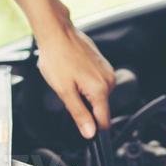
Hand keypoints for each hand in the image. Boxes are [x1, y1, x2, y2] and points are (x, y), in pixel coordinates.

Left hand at [35, 20, 115, 139]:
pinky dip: (86, 84)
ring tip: (70, 80)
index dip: (93, 129)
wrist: (57, 32)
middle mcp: (108, 80)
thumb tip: (90, 133)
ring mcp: (107, 71)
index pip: (104, 121)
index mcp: (100, 89)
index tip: (82, 128)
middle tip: (68, 93)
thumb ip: (79, 114)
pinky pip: (97, 83)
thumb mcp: (64, 91)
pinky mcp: (103, 65)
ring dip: (85, 94)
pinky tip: (73, 73)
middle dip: (85, 107)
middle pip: (100, 108)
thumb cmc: (57, 57)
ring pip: (98, 96)